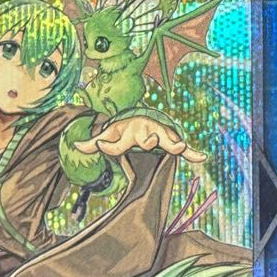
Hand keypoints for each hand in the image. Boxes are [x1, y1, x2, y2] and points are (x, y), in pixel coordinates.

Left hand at [75, 115, 206, 163]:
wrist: (144, 119)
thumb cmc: (125, 130)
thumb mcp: (109, 135)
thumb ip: (95, 142)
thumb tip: (74, 146)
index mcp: (128, 132)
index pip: (117, 143)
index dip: (107, 146)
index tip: (99, 145)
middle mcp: (145, 132)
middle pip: (145, 138)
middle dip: (147, 140)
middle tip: (150, 141)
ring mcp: (160, 137)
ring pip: (166, 141)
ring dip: (172, 144)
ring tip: (180, 146)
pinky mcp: (170, 143)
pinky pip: (184, 150)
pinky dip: (192, 153)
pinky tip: (202, 157)